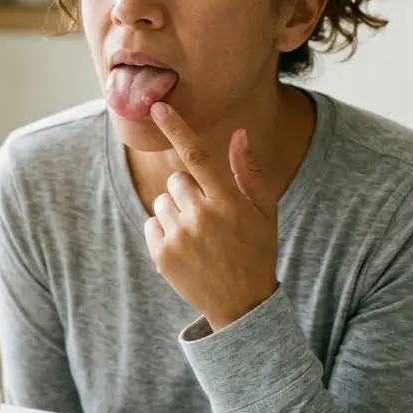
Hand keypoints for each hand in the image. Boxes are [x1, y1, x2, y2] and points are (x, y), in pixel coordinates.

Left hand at [143, 103, 278, 330]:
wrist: (242, 305)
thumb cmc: (255, 251)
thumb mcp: (262, 211)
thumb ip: (247, 171)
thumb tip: (239, 133)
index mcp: (228, 202)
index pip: (197, 157)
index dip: (177, 129)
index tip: (157, 107)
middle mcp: (201, 217)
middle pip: (176, 180)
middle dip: (188, 191)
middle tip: (208, 217)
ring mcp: (179, 238)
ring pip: (162, 202)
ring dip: (175, 213)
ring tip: (198, 237)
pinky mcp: (161, 255)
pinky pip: (150, 225)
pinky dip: (163, 233)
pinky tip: (185, 250)